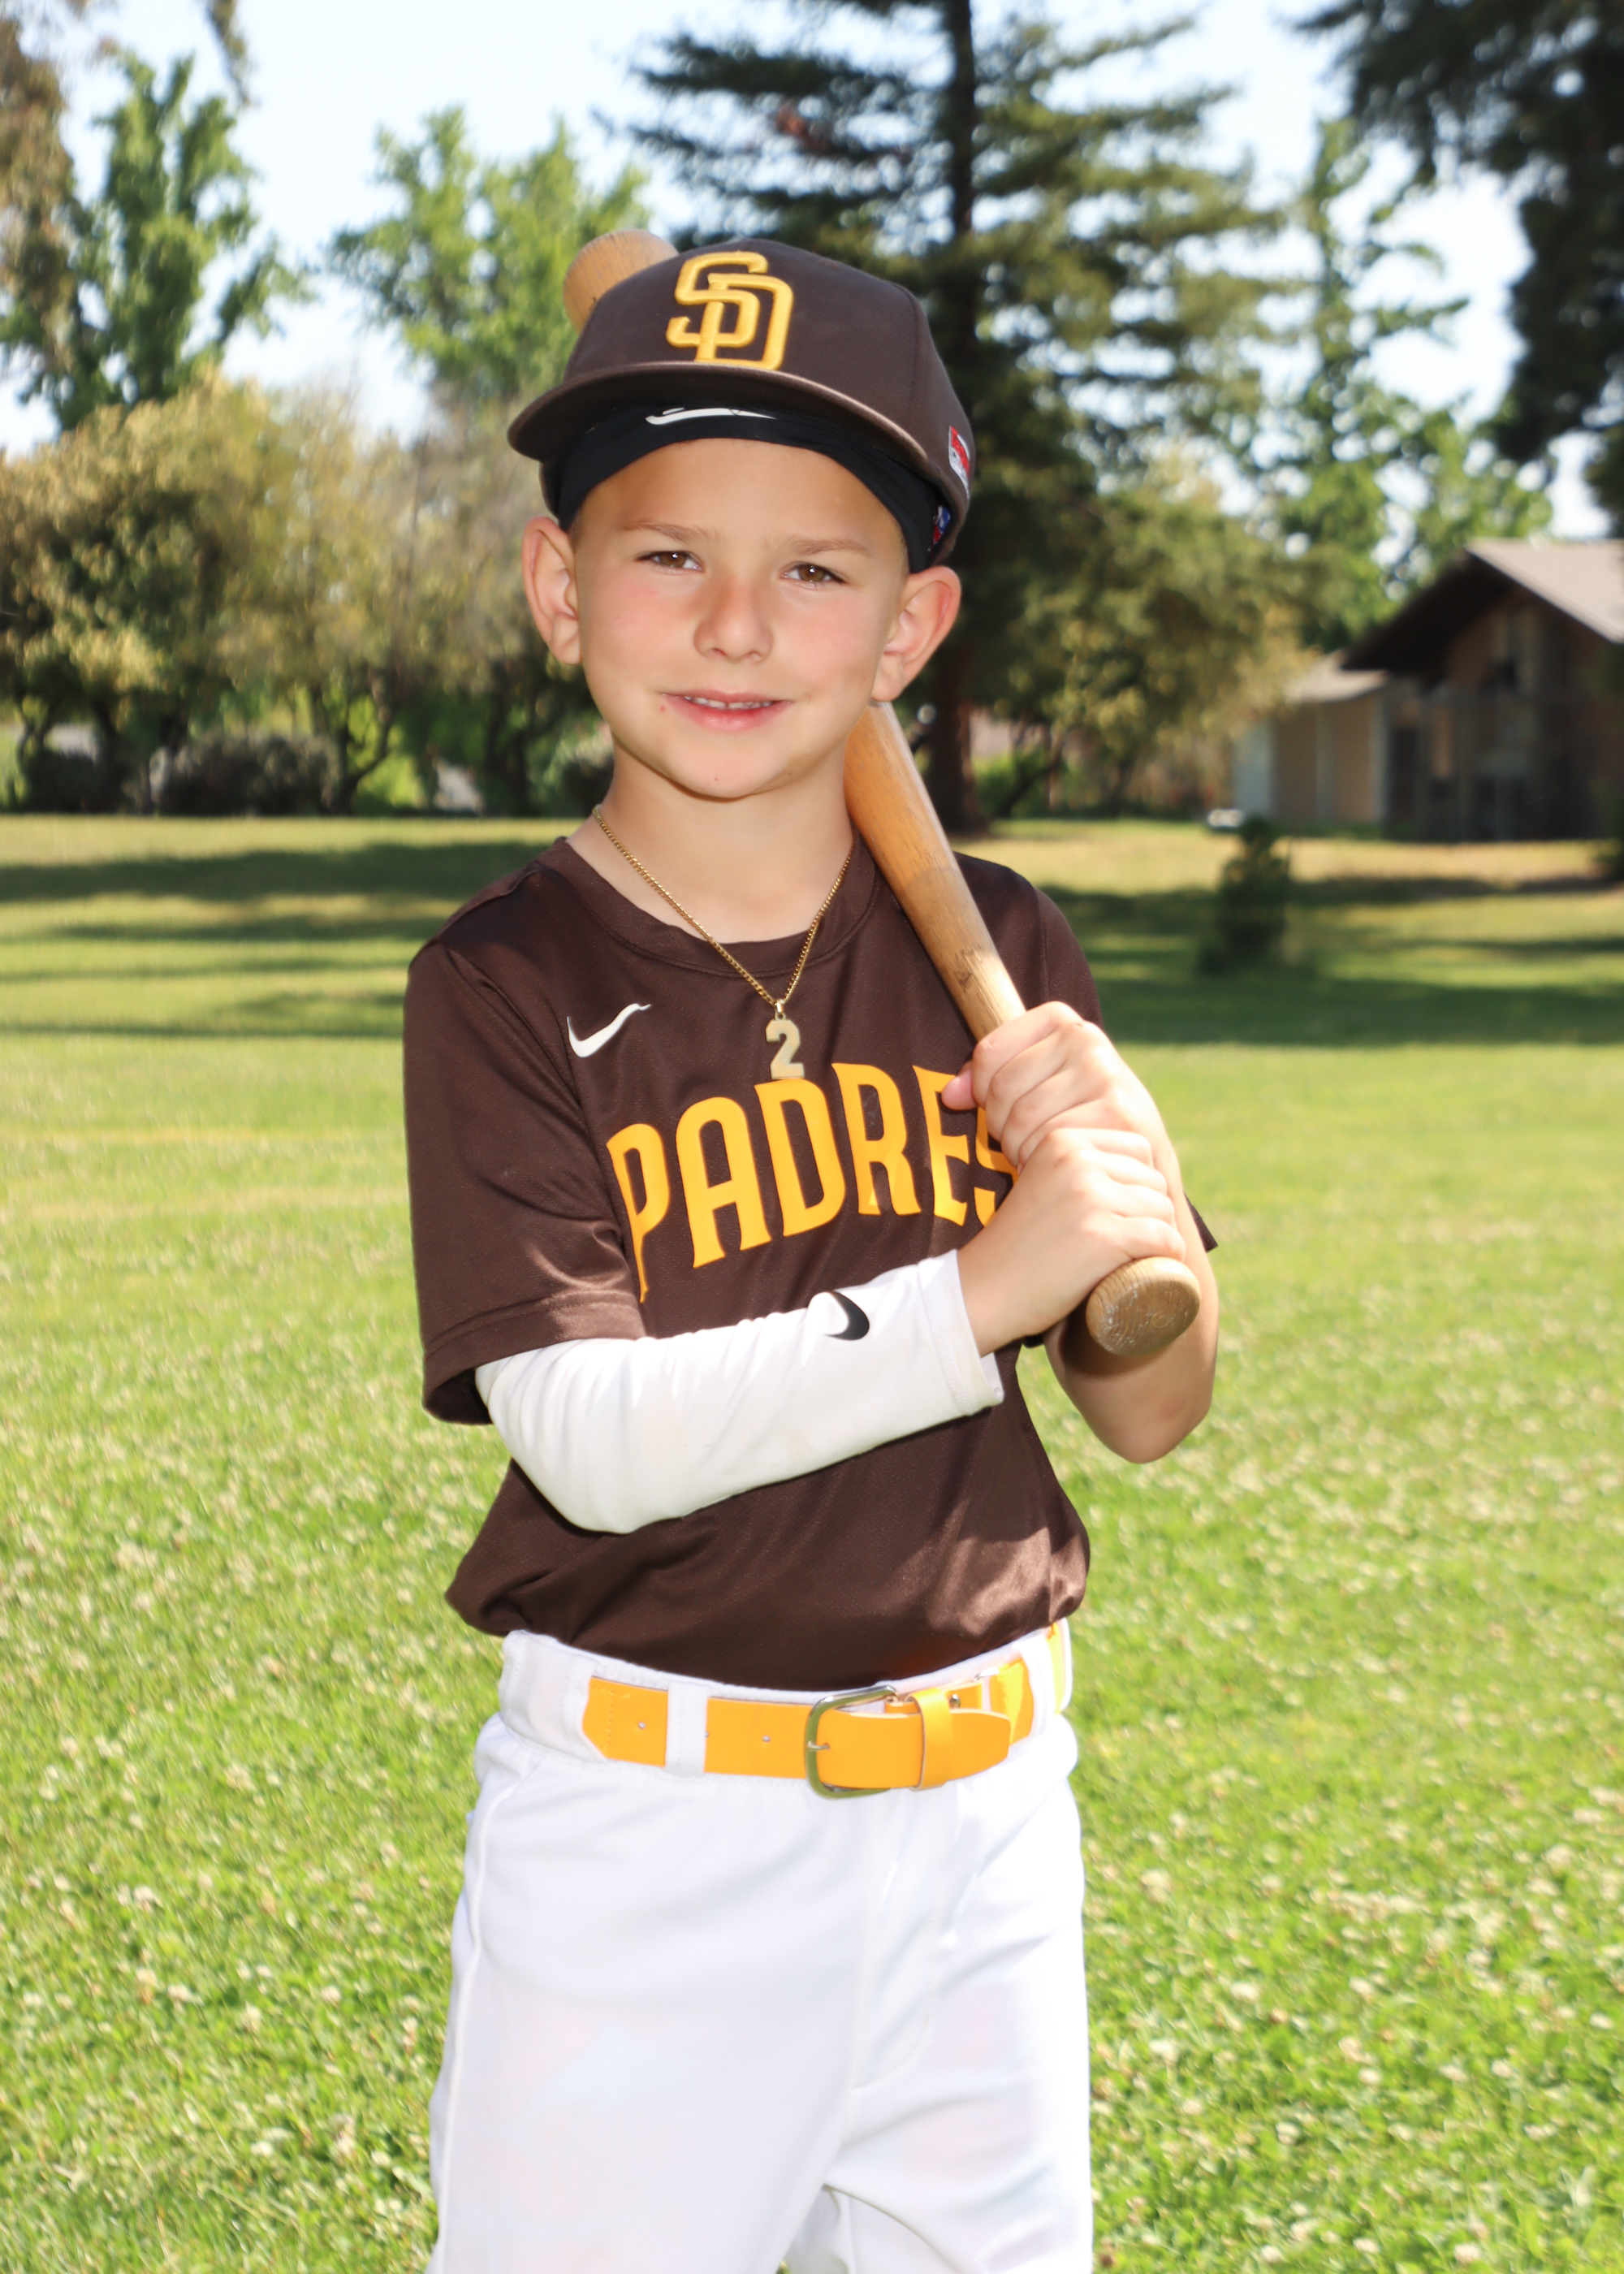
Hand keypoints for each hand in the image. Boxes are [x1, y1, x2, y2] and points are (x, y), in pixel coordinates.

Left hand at [941, 1001, 1166, 1169]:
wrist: (1143, 1161)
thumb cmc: (1078, 1119)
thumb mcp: (1037, 1084)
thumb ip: (990, 1078)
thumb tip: (950, 1095)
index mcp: (1063, 1021)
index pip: (989, 1052)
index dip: (984, 1089)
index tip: (1004, 1106)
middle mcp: (1087, 1039)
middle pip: (1002, 1089)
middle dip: (1001, 1126)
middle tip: (1024, 1140)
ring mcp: (1105, 1075)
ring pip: (1021, 1120)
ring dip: (1019, 1149)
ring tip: (1041, 1151)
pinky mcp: (1116, 1115)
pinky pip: (1048, 1143)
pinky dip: (1043, 1163)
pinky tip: (1061, 1164)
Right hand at [947, 1004, 1187, 1353]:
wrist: (984, 1289)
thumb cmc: (1018, 1244)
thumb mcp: (1044, 1183)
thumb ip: (1077, 1167)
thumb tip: (1140, 1165)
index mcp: (1063, 1140)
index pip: (1137, 1148)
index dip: (1139, 1183)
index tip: (1125, 1214)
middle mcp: (1077, 1160)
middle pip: (1153, 1178)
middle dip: (1151, 1211)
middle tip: (1131, 1243)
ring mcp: (1090, 1196)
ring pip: (1161, 1207)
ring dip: (1159, 1236)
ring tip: (1136, 1257)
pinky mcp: (1102, 1234)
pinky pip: (1163, 1238)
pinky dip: (1166, 1258)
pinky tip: (1153, 1271)